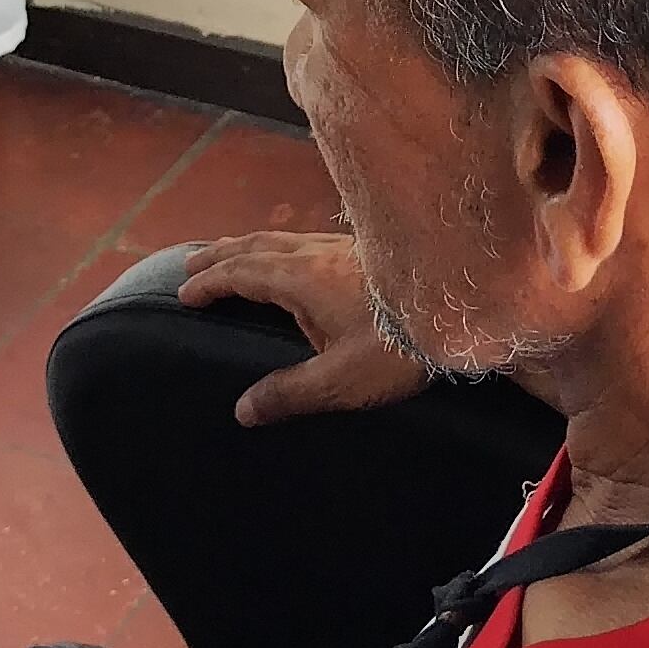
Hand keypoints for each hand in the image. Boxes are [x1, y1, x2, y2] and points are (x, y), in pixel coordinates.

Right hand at [178, 232, 427, 428]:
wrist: (463, 306)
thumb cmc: (399, 346)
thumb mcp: (340, 380)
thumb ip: (290, 393)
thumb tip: (243, 410)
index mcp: (301, 279)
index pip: (242, 273)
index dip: (211, 282)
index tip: (184, 292)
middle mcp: (317, 253)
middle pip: (258, 246)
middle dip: (223, 254)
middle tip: (193, 261)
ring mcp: (345, 245)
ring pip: (286, 237)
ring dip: (253, 244)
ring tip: (236, 251)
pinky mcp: (369, 249)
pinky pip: (310, 238)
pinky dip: (285, 244)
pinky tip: (300, 255)